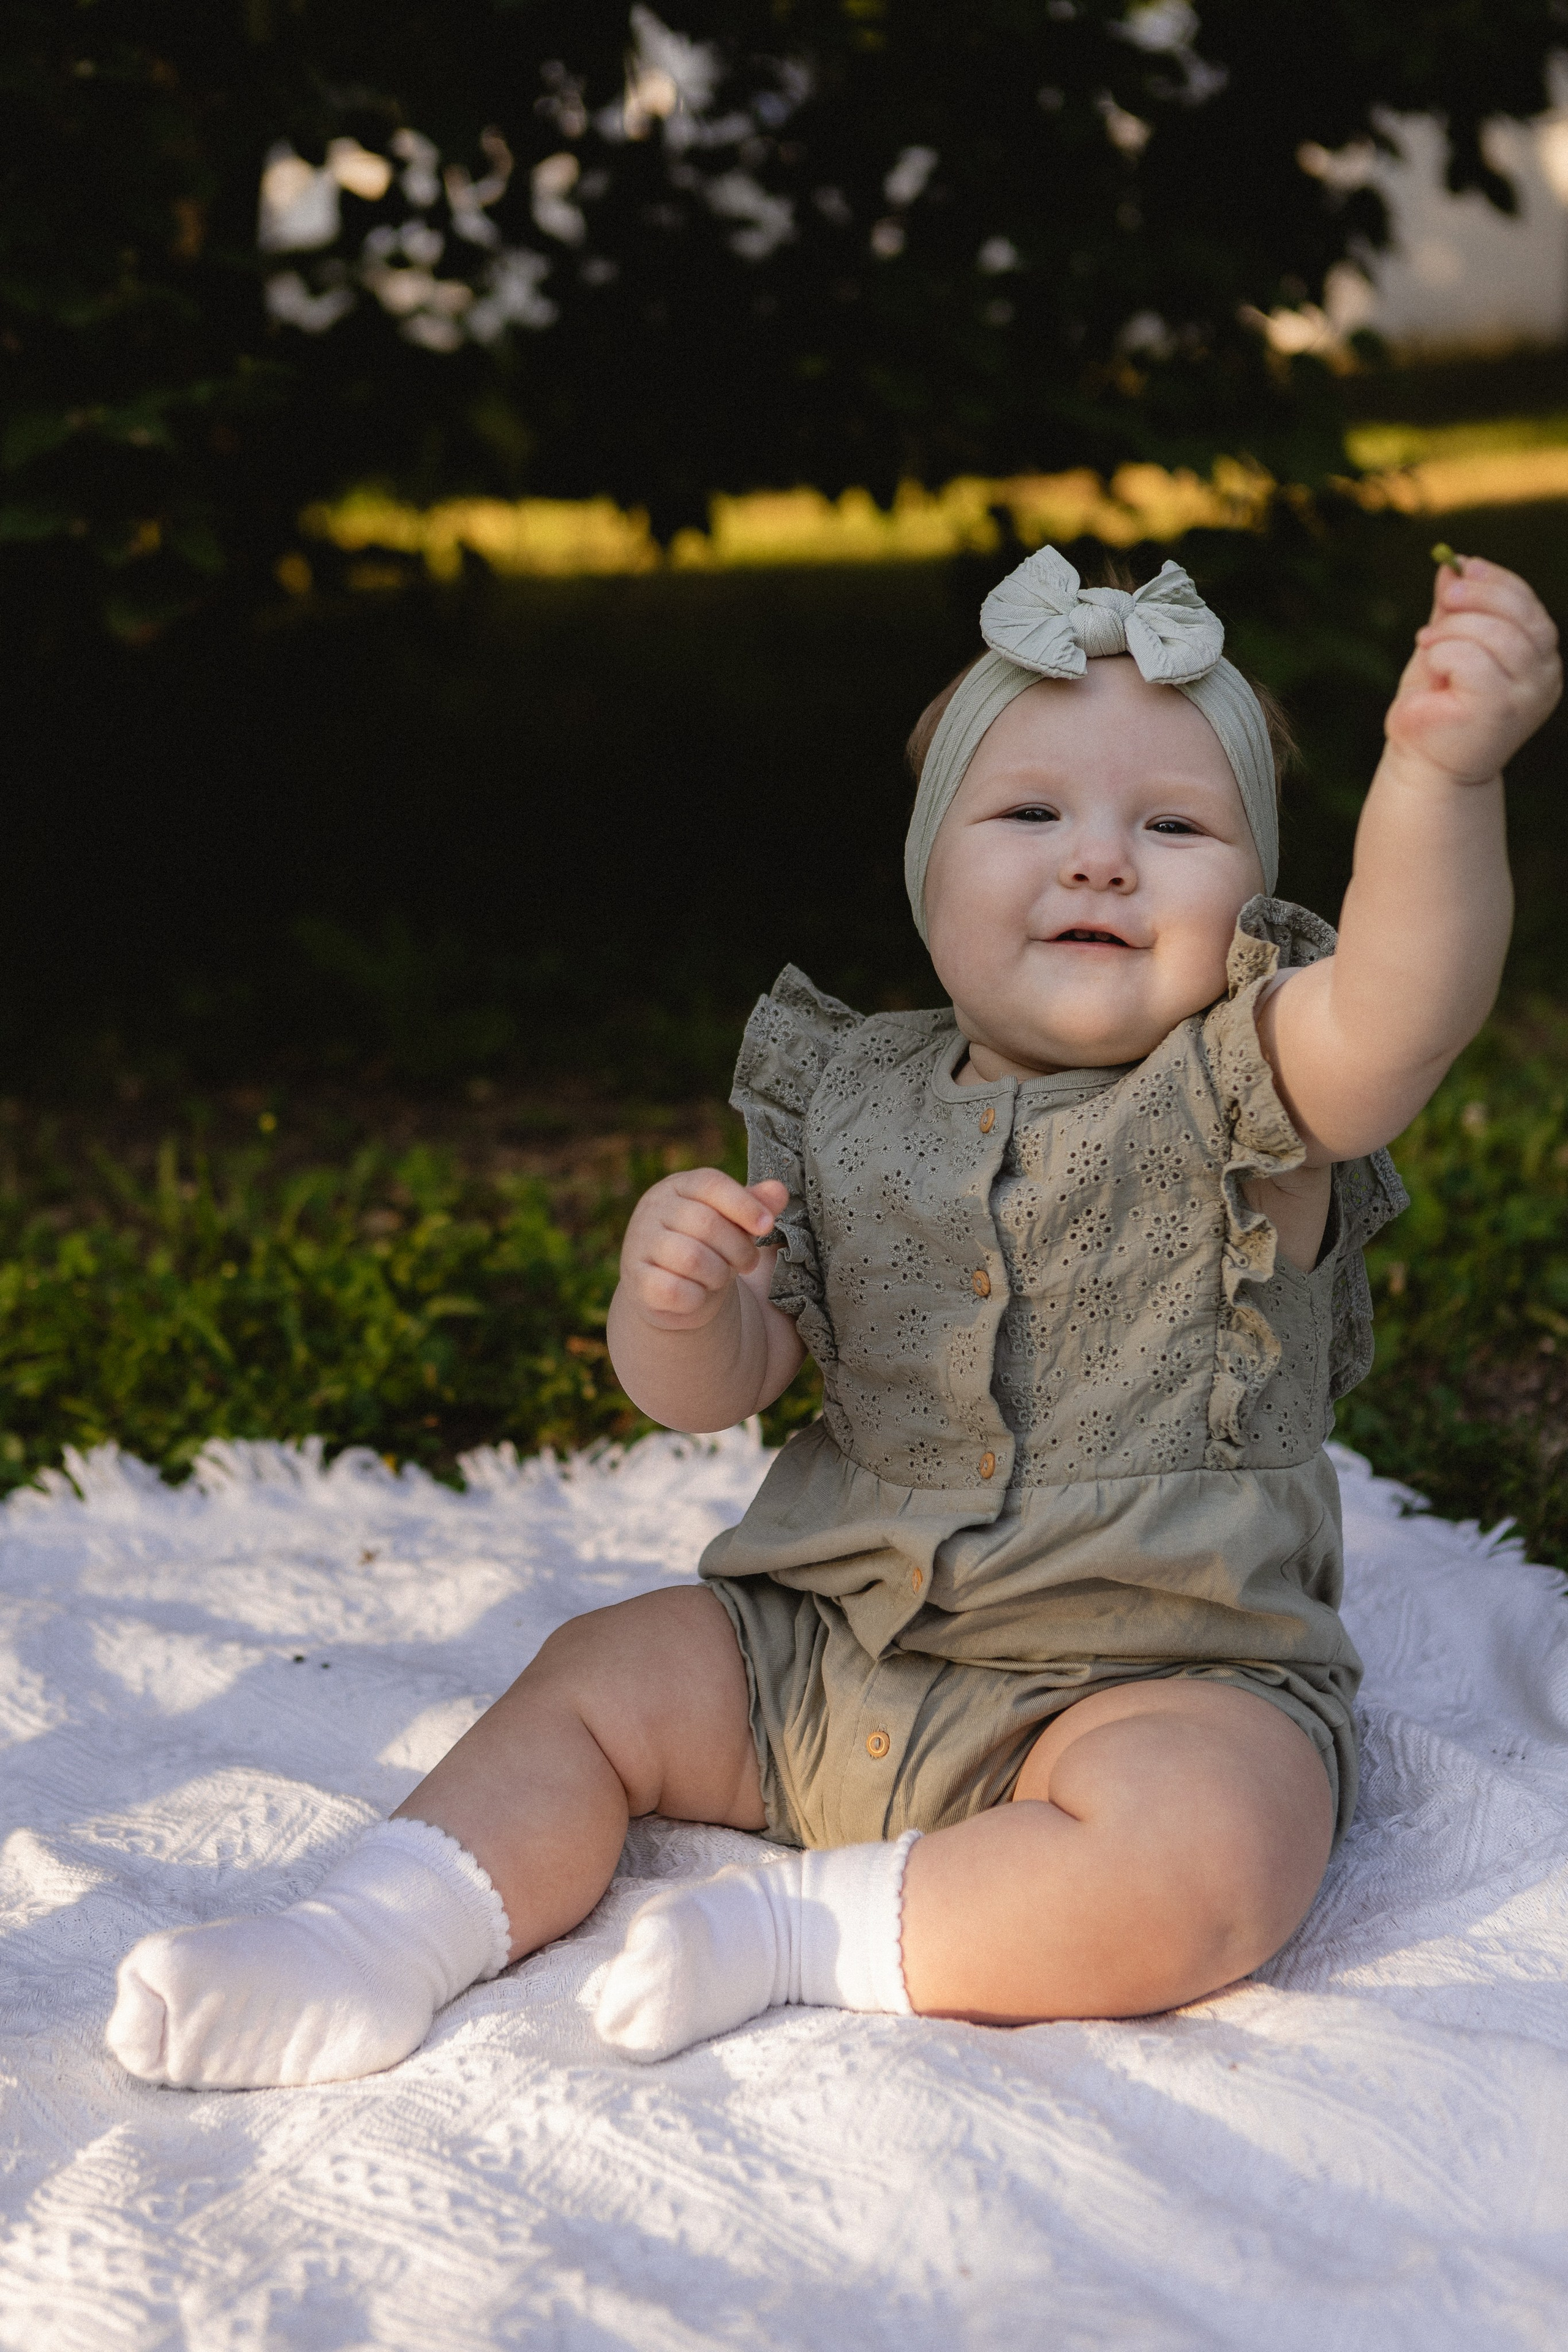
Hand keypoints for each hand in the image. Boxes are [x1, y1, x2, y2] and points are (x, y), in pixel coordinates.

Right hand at [618, 1171, 788, 1331]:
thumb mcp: (733, 1223)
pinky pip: (673, 1290)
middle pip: (706, 1223)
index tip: (767, 1226)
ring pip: (691, 1258)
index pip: (711, 1184)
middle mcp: (653, 1209)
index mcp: (678, 1186)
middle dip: (738, 1248)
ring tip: (721, 1278)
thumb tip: (779, 1190)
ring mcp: (639, 1243)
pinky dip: (696, 1297)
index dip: (744, 1204)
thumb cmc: (708, 1246)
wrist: (670, 1290)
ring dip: (718, 1274)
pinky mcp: (636, 1280)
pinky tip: (699, 1295)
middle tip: (748, 1262)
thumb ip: (754, 1205)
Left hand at [1385, 556, 1559, 785]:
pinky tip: (1433, 676)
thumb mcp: (1448, 646)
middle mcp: (1544, 677)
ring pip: (1494, 635)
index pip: (1529, 606)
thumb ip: (1455, 610)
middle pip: (1518, 615)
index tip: (1465, 568)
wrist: (1424, 765)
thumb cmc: (1437, 706)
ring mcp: (1527, 697)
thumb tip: (1454, 564)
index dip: (1498, 582)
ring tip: (1427, 648)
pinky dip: (1443, 657)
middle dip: (1474, 600)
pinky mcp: (1499, 711)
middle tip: (1442, 602)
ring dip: (1452, 632)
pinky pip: (1470, 660)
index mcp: (1540, 658)